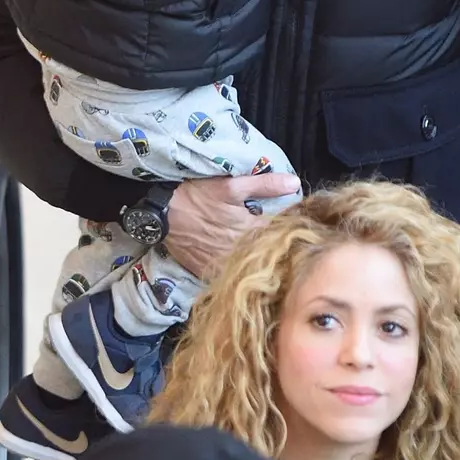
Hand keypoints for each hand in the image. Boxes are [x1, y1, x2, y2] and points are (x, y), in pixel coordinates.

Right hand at [165, 173, 300, 278]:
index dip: (290, 230)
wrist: (162, 214)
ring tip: (263, 255)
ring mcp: (223, 265)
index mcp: (250, 230)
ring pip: (248, 268)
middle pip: (266, 254)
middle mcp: (240, 252)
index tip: (298, 227)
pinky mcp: (207, 273)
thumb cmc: (197, 196)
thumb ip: (265, 185)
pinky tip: (240, 265)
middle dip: (275, 249)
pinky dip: (235, 271)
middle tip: (283, 242)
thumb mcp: (231, 185)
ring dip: (255, 262)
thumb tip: (295, 184)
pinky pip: (227, 276)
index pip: (281, 235)